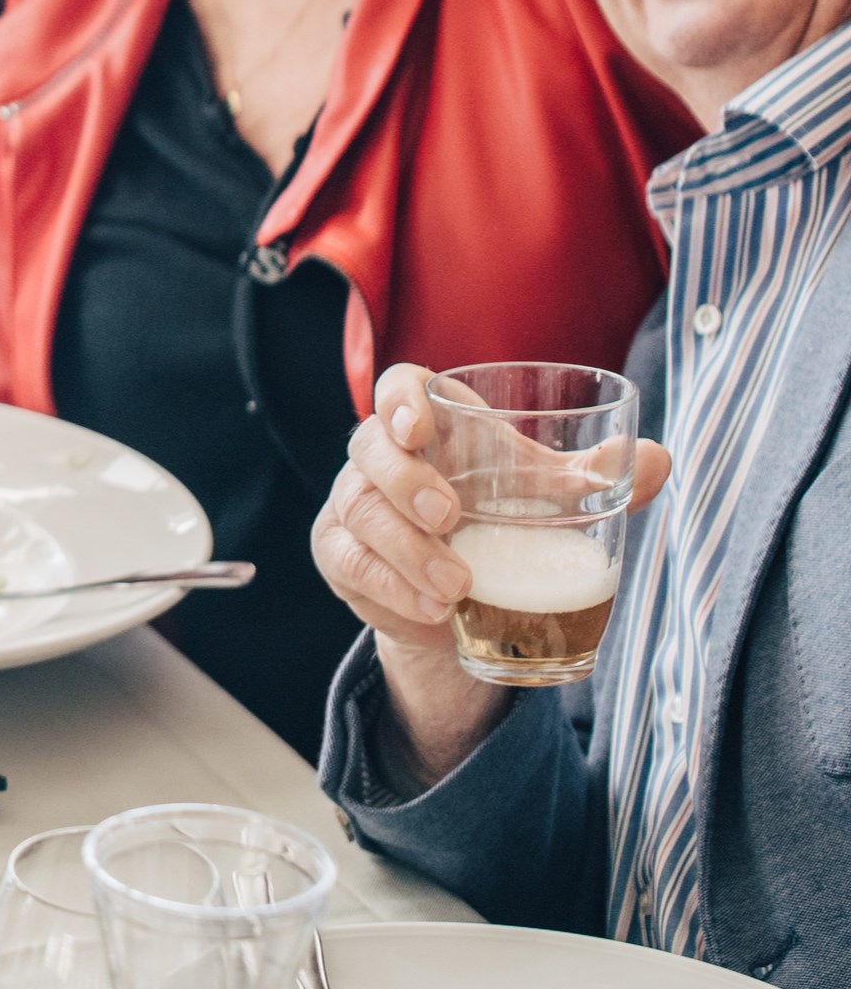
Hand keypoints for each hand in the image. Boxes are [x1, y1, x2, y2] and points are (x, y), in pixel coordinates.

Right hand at [310, 364, 671, 783]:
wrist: (460, 592)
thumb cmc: (502, 516)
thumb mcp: (547, 495)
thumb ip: (595, 477)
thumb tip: (657, 458)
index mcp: (432, 423)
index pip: (400, 387)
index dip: (401, 400)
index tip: (421, 426)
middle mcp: (382, 456)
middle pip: (370, 448)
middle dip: (406, 483)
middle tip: (451, 520)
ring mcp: (353, 503)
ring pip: (360, 512)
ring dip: (406, 550)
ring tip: (456, 588)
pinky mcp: (339, 553)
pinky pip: (349, 563)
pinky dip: (391, 588)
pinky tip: (431, 609)